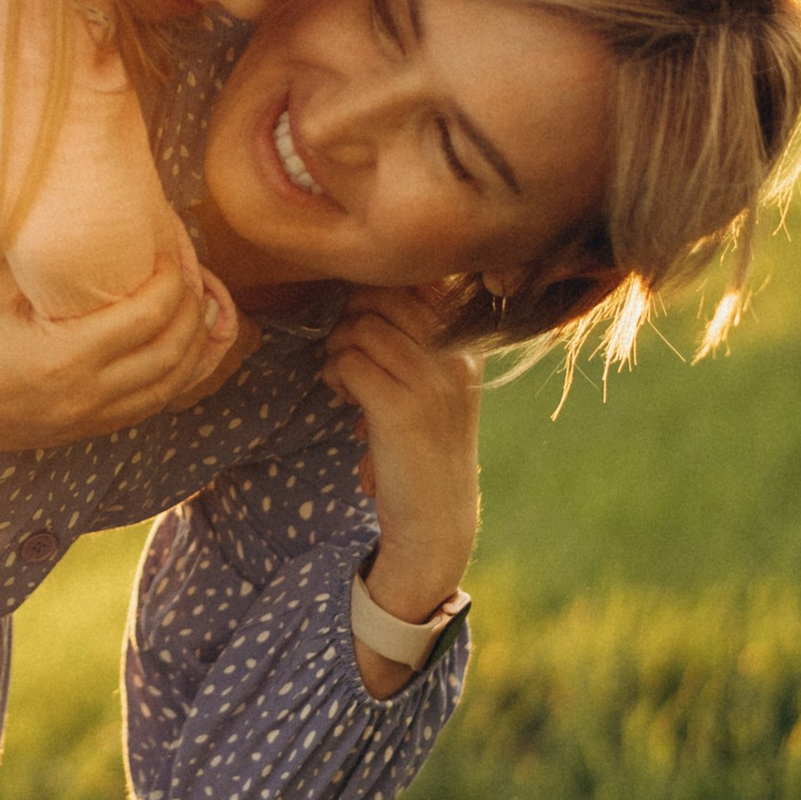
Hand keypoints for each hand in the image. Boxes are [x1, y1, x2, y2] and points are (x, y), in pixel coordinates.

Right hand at [0, 238, 230, 451]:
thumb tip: (92, 217)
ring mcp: (87, 421)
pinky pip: (149, 407)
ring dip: (195, 344)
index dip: (174, 275)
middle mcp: (86, 396)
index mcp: (65, 357)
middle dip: (195, 305)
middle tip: (193, 269)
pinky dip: (176, 376)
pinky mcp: (82, 432)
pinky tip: (180, 349)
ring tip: (202, 306)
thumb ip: (50, 257)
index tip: (172, 245)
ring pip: (172, 386)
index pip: (151, 313)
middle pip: (175, 350)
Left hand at [320, 287, 481, 625]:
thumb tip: (359, 292)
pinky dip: (334, 376)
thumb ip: (410, 339)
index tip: (364, 329)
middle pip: (385, 294)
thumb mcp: (430, 384)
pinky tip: (346, 400)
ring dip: (338, 349)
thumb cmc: (422, 446)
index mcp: (466, 347)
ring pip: (361, 326)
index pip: (418, 281)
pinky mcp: (401, 410)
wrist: (436, 518)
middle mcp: (456, 358)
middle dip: (351, 317)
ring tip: (347, 382)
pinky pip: (348, 362)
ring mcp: (433, 383)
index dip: (375, 294)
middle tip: (348, 354)